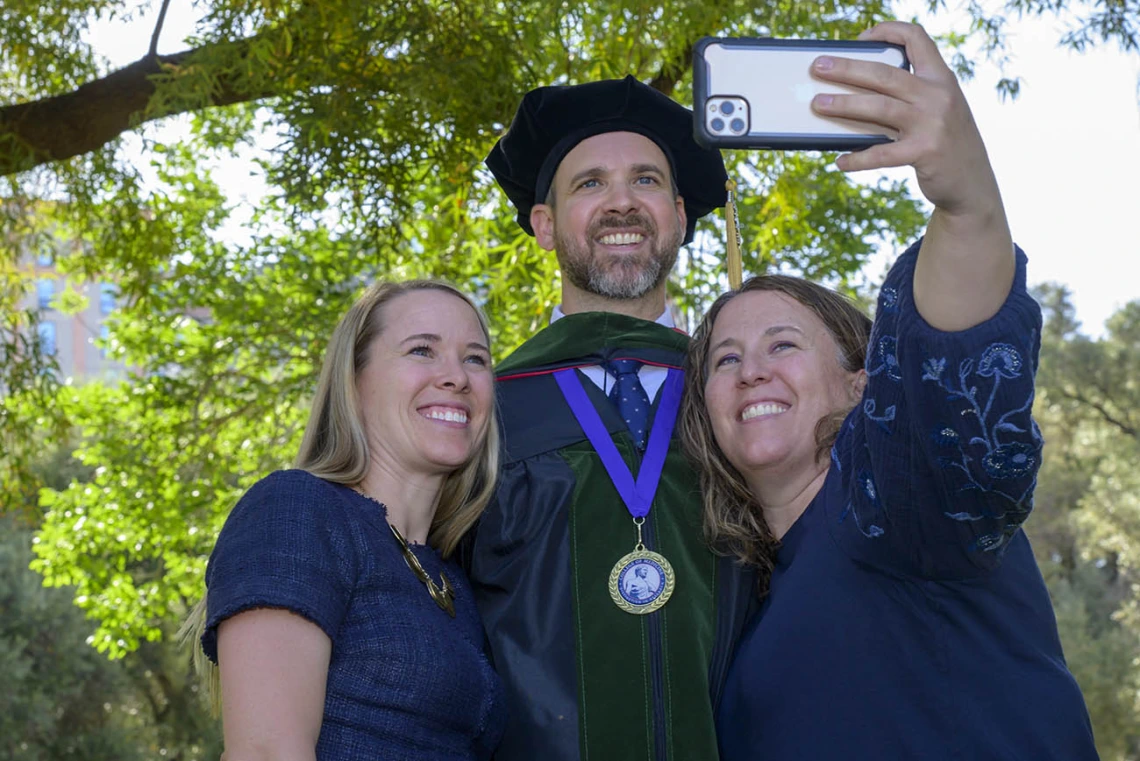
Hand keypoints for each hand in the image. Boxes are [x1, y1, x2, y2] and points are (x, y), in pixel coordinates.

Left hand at [810, 21, 1001, 221]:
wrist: (972, 183)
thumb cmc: (944, 143)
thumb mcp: (937, 111)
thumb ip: (909, 98)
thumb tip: (854, 95)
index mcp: (941, 78)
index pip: (917, 39)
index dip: (888, 31)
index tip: (861, 38)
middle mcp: (938, 96)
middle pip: (885, 74)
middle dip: (847, 68)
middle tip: (818, 67)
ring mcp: (933, 124)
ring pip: (879, 107)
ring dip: (844, 104)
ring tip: (818, 104)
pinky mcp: (925, 152)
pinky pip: (881, 154)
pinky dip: (857, 158)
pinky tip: (840, 161)